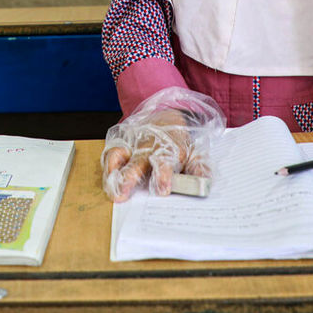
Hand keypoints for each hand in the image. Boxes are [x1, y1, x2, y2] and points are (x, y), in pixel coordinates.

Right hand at [100, 87, 224, 202]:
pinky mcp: (121, 142)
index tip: (162, 191)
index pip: (164, 162)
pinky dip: (107, 165)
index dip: (162, 176)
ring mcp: (132, 143)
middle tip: (122, 195)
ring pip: (119, 155)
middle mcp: (148, 146)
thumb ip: (199, 169)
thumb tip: (204, 184)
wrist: (167, 117)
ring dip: (113, 172)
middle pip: (137, 162)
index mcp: (168, 150)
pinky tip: (108, 178)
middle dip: (129, 177)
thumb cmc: (179, 142)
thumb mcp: (195, 153)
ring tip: (111, 189)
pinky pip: (110, 152)